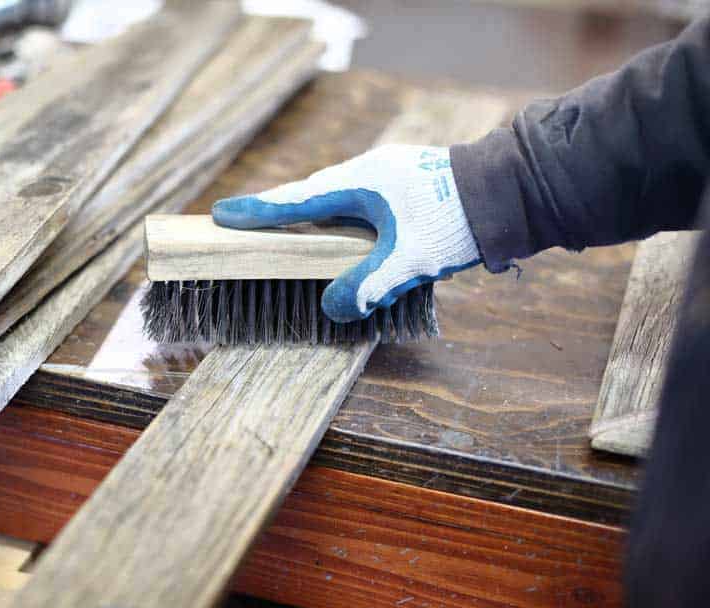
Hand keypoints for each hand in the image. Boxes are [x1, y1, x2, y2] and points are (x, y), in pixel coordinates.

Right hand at [212, 145, 480, 322]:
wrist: (510, 190)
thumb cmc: (458, 222)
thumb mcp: (411, 262)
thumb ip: (368, 286)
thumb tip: (331, 309)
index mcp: (360, 185)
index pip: (296, 203)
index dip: (258, 212)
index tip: (220, 215)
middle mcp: (366, 175)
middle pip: (308, 197)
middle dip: (276, 212)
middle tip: (242, 222)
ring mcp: (384, 177)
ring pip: (332, 200)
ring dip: (307, 217)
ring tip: (285, 235)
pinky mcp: (401, 186)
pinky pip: (353, 203)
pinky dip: (336, 220)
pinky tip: (339, 237)